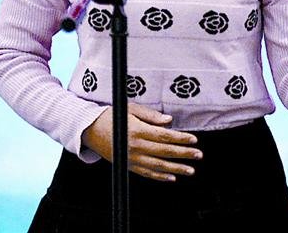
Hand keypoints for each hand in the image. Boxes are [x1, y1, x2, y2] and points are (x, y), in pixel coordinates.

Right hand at [81, 102, 202, 181]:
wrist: (89, 130)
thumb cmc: (111, 115)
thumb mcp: (131, 109)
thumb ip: (151, 115)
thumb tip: (169, 121)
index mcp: (137, 131)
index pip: (164, 136)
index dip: (180, 138)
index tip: (194, 139)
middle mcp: (135, 147)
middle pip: (164, 152)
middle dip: (183, 154)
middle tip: (198, 155)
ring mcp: (131, 158)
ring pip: (158, 166)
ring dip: (176, 168)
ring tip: (190, 170)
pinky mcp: (128, 165)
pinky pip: (146, 173)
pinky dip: (160, 176)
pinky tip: (171, 177)